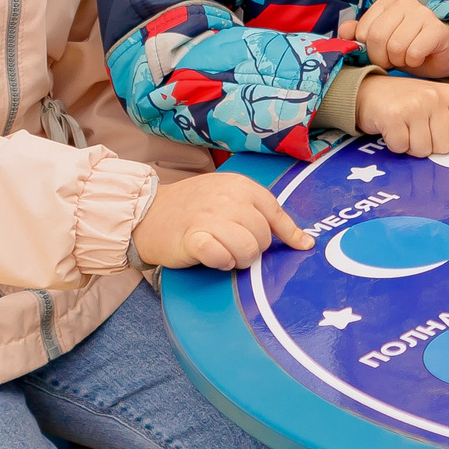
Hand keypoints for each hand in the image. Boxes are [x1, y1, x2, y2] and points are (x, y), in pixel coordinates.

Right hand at [133, 170, 312, 271]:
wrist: (147, 213)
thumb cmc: (192, 208)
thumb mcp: (228, 197)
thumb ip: (260, 212)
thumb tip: (301, 239)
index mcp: (240, 186)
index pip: (275, 213)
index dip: (289, 233)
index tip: (302, 246)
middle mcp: (228, 199)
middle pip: (263, 237)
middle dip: (254, 249)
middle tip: (234, 246)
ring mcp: (210, 217)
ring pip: (247, 250)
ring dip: (238, 259)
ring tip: (224, 253)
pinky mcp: (194, 238)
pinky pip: (222, 258)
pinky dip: (220, 263)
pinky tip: (212, 257)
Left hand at [341, 0, 448, 79]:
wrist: (440, 57)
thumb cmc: (407, 49)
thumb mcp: (379, 43)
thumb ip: (359, 35)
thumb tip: (343, 31)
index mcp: (386, 3)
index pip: (362, 31)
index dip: (368, 50)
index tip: (380, 54)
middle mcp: (405, 2)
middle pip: (377, 37)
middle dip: (382, 57)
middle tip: (393, 60)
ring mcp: (423, 13)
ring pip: (395, 46)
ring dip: (400, 60)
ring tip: (408, 57)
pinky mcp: (438, 29)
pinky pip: (414, 52)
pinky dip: (414, 62)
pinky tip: (420, 57)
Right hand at [355, 73, 448, 159]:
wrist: (367, 90)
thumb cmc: (406, 99)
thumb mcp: (439, 102)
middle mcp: (435, 98)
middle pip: (445, 146)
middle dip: (429, 145)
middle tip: (416, 129)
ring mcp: (415, 105)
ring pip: (423, 150)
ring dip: (411, 146)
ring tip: (403, 128)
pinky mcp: (394, 115)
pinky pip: (402, 147)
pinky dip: (395, 144)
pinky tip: (391, 129)